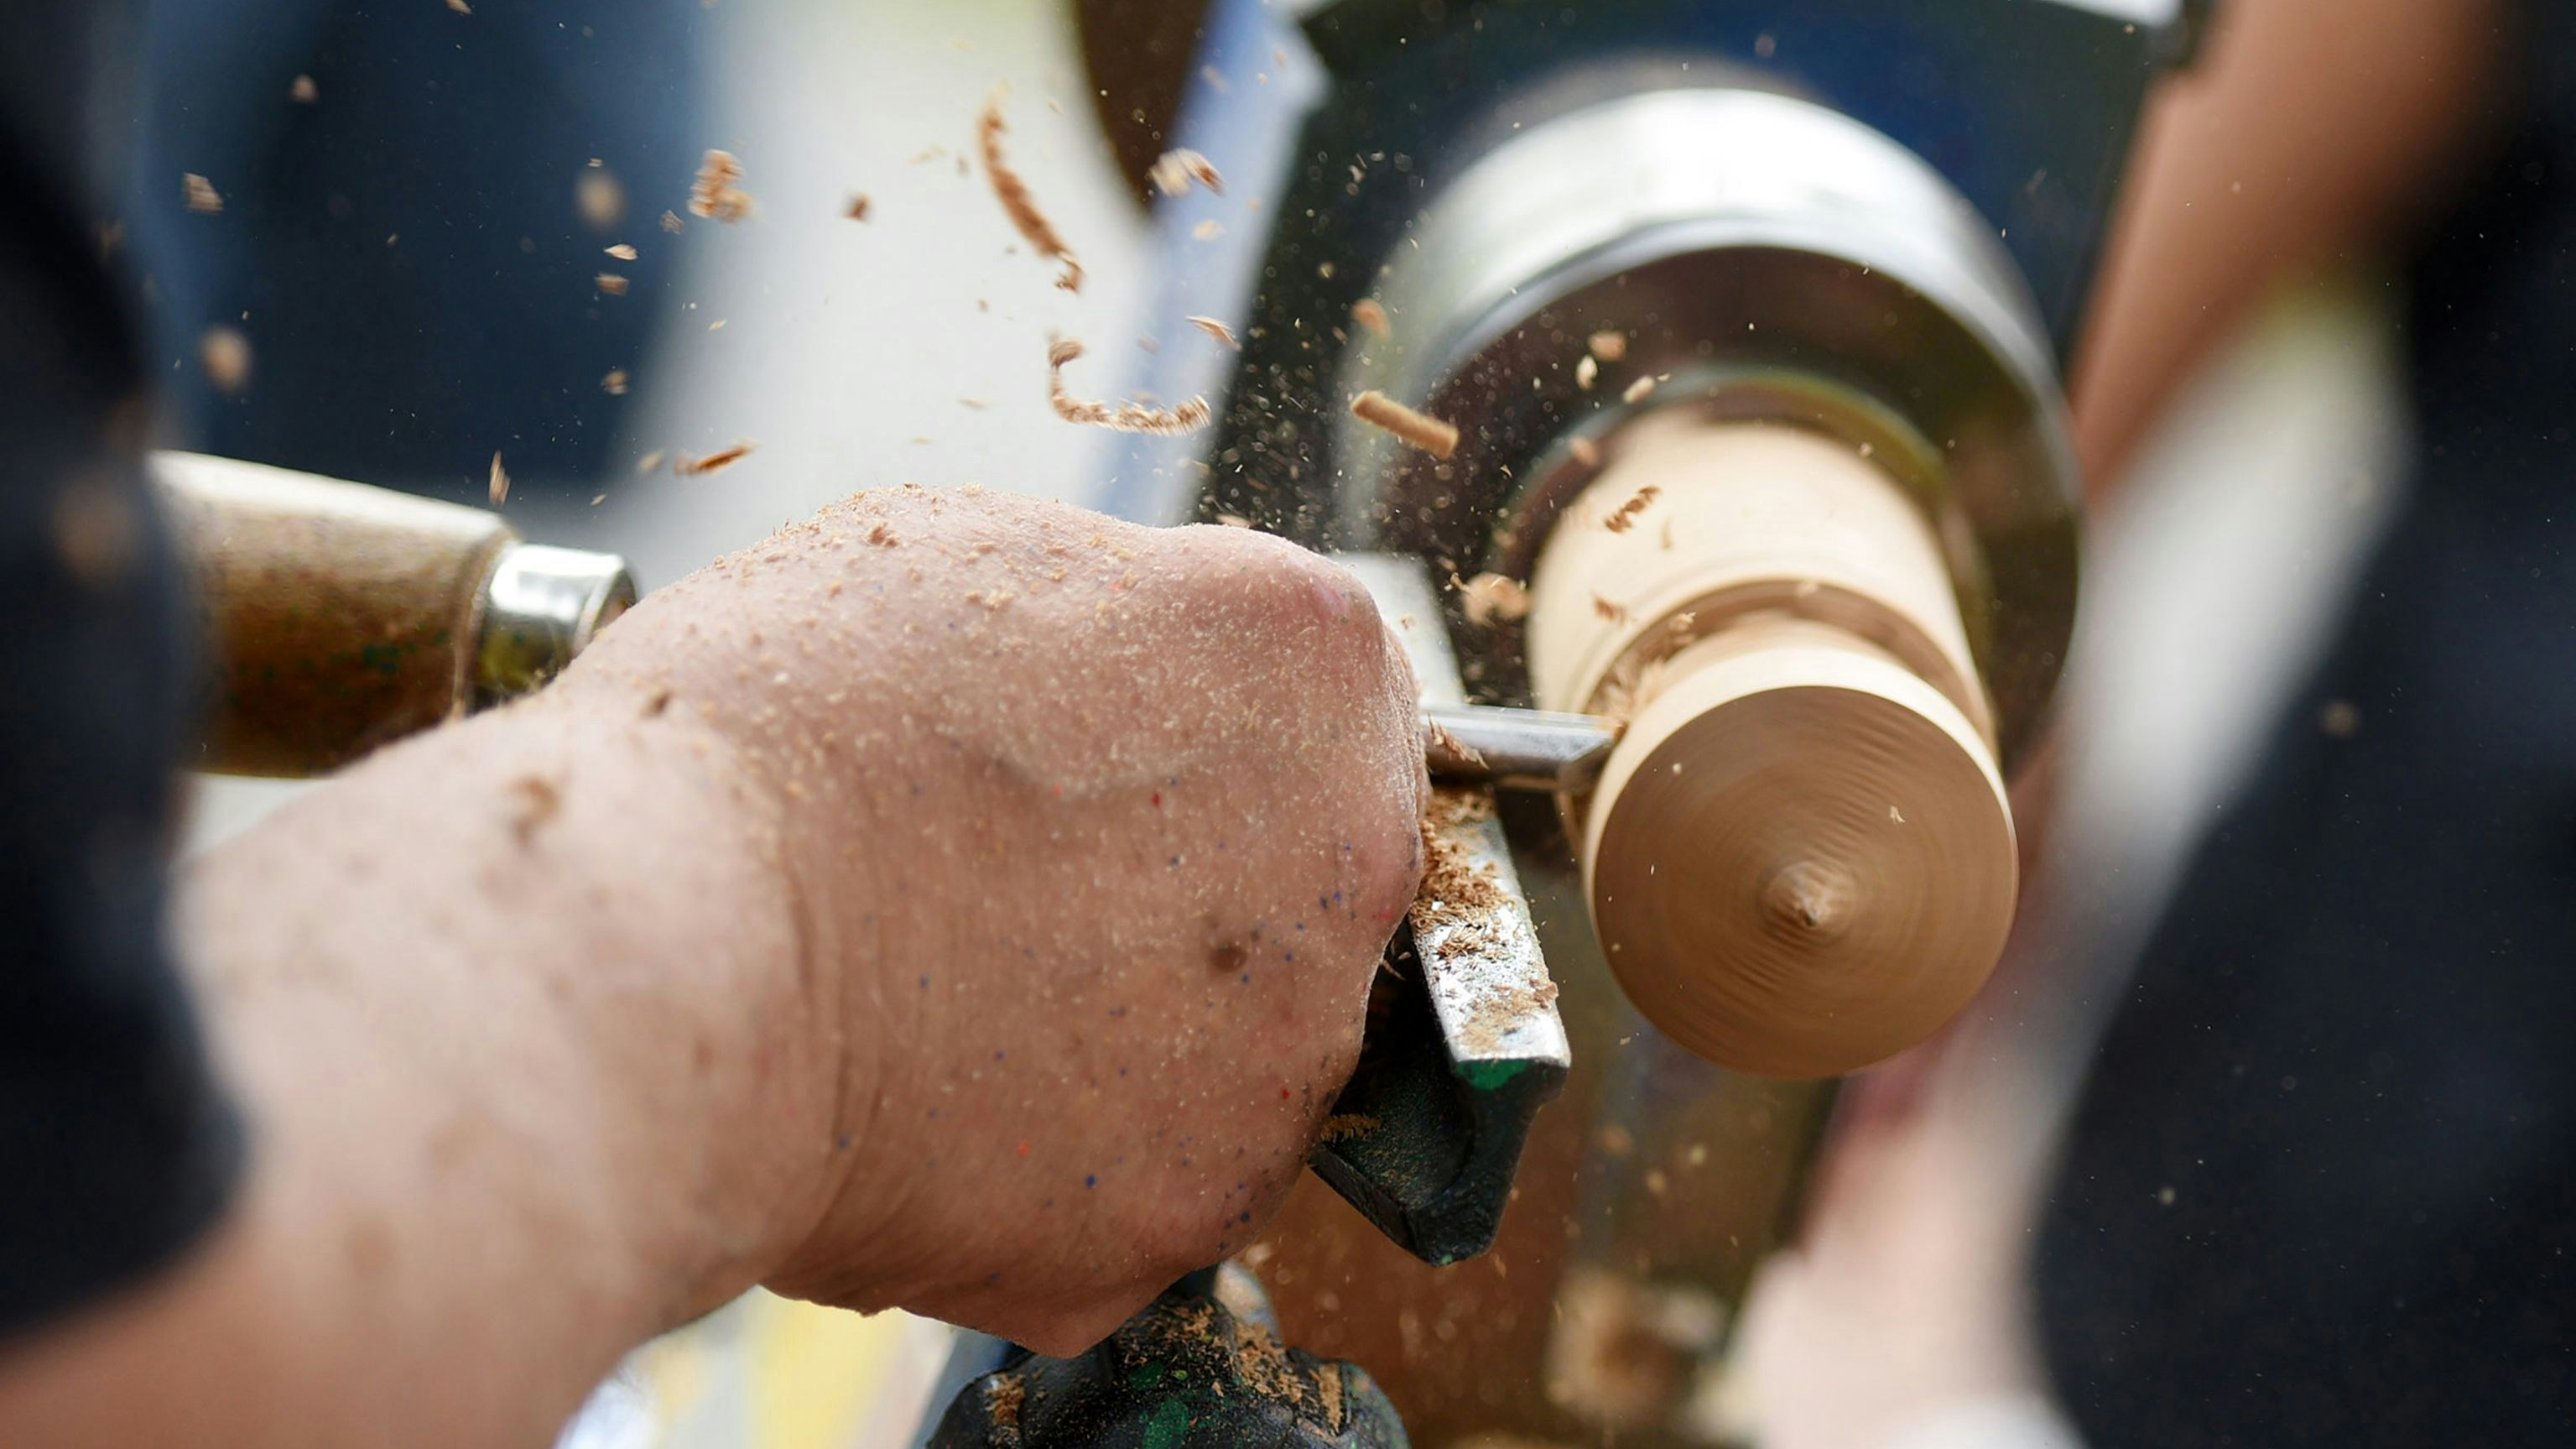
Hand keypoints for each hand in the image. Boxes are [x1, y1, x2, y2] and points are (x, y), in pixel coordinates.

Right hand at [563, 486, 1427, 1353]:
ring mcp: (1278, 1069)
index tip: (1096, 747)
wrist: (662, 944)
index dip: (1188, 716)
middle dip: (1175, 882)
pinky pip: (1130, 1185)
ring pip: (1224, 1048)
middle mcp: (1351, 872)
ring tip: (951, 994)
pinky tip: (932, 1097)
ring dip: (1124, 1028)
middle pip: (1291, 882)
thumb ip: (1125, 613)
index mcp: (1314, 663)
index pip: (1310, 694)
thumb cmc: (787, 717)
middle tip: (1008, 881)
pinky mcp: (1177, 1222)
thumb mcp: (971, 549)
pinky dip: (1048, 1159)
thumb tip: (1149, 674)